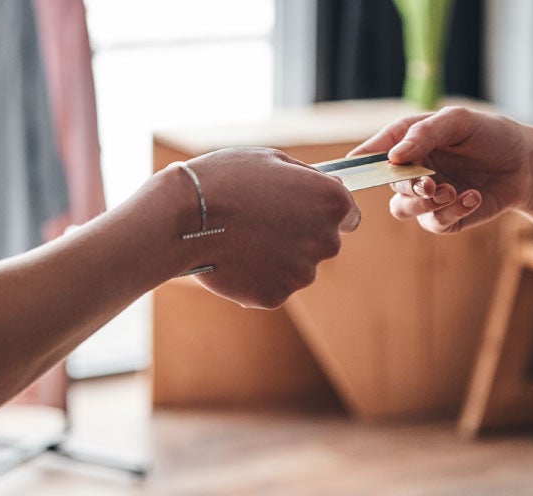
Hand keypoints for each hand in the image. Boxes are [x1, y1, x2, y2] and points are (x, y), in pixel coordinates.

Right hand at [177, 147, 359, 308]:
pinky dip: (256, 276)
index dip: (323, 212)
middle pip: (323, 243)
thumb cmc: (226, 180)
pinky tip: (234, 258)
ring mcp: (301, 273)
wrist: (183, 217)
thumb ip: (308, 180)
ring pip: (296, 267)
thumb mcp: (273, 161)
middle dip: (300, 235)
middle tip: (262, 222)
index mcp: (332, 203)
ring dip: (278, 257)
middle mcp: (326, 241)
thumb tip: (328, 187)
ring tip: (242, 239)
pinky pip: (271, 286)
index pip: (349, 215)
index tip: (302, 210)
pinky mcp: (275, 296)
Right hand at [349, 106, 532, 233]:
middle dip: (407, 185)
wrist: (526, 163)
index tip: (354, 164)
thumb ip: (424, 133)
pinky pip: (435, 223)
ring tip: (450, 191)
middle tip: (428, 183)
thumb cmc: (491, 134)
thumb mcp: (459, 121)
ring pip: (402, 209)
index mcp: (410, 143)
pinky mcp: (447, 217)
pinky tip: (473, 197)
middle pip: (388, 184)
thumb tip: (392, 156)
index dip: (363, 159)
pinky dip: (453, 211)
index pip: (377, 151)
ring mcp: (428, 196)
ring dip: (423, 203)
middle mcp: (413, 170)